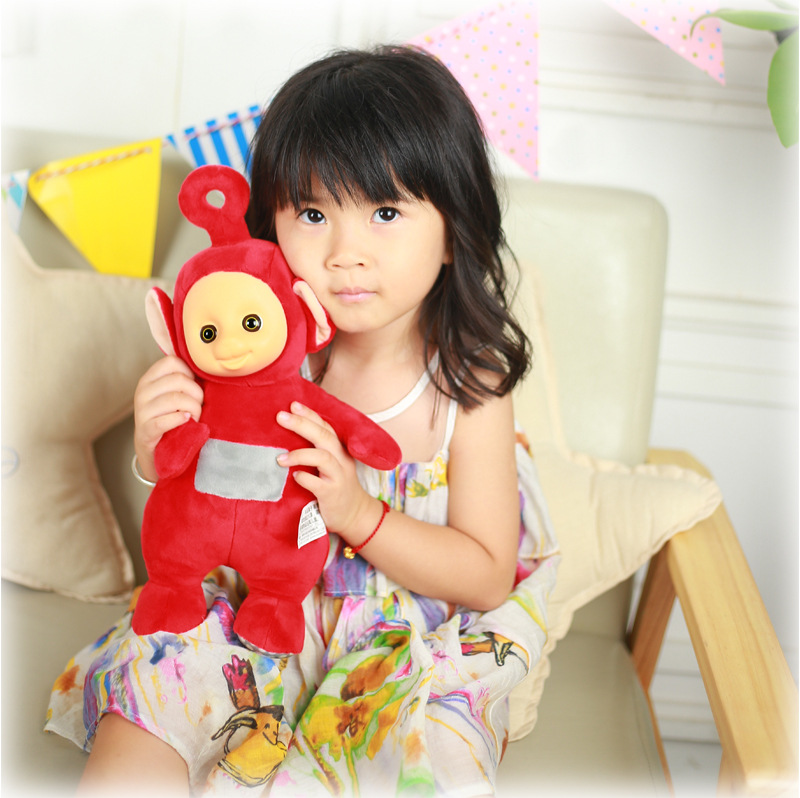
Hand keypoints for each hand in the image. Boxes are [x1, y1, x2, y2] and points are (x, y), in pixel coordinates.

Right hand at [133, 356, 203, 481]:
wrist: (155, 449)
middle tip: (199, 405)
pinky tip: (187, 421)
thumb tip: (206, 366)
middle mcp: (142, 391)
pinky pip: (165, 420)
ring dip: (193, 409)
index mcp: (149, 379)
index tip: (194, 386)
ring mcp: (142, 411)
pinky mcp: (145, 430)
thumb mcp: (173, 394)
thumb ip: (183, 380)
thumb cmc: (170, 417)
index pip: (172, 362)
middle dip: (196, 393)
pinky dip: (180, 420)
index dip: (189, 372)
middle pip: (178, 380)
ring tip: (195, 417)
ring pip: (175, 399)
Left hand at [276, 402, 377, 538]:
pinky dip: (305, 478)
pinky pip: (318, 484)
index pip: (325, 427)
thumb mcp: (331, 465)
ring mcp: (338, 477)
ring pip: (323, 458)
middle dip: (302, 424)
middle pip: (324, 436)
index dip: (310, 414)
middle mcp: (341, 460)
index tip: (293, 405)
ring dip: (300, 454)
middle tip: (281, 416)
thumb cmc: (336, 486)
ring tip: (279, 458)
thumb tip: (287, 437)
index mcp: (339, 450)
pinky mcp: (333, 494)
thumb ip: (316, 451)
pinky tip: (294, 477)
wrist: (354, 514)